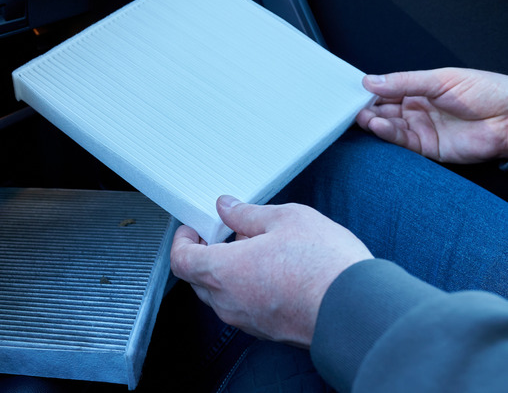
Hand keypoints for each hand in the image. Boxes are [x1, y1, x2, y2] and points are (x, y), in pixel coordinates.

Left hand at [170, 196, 372, 347]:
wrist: (358, 308)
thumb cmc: (323, 264)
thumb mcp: (285, 219)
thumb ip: (247, 214)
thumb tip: (227, 208)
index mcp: (223, 271)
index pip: (181, 259)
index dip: (183, 240)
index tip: (195, 228)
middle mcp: (228, 301)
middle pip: (197, 278)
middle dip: (205, 253)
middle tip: (226, 233)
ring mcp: (247, 320)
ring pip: (220, 295)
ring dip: (226, 271)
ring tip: (255, 249)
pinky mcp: (267, 330)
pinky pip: (241, 307)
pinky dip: (244, 288)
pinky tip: (271, 270)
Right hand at [357, 67, 507, 163]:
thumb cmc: (486, 92)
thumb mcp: (440, 79)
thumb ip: (404, 82)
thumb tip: (371, 81)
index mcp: (421, 89)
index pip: (388, 90)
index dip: (371, 91)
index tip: (353, 91)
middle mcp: (418, 110)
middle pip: (384, 110)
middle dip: (367, 108)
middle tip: (351, 107)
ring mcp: (422, 129)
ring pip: (389, 126)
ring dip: (374, 122)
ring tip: (362, 117)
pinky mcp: (427, 148)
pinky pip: (401, 142)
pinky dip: (387, 134)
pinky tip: (378, 126)